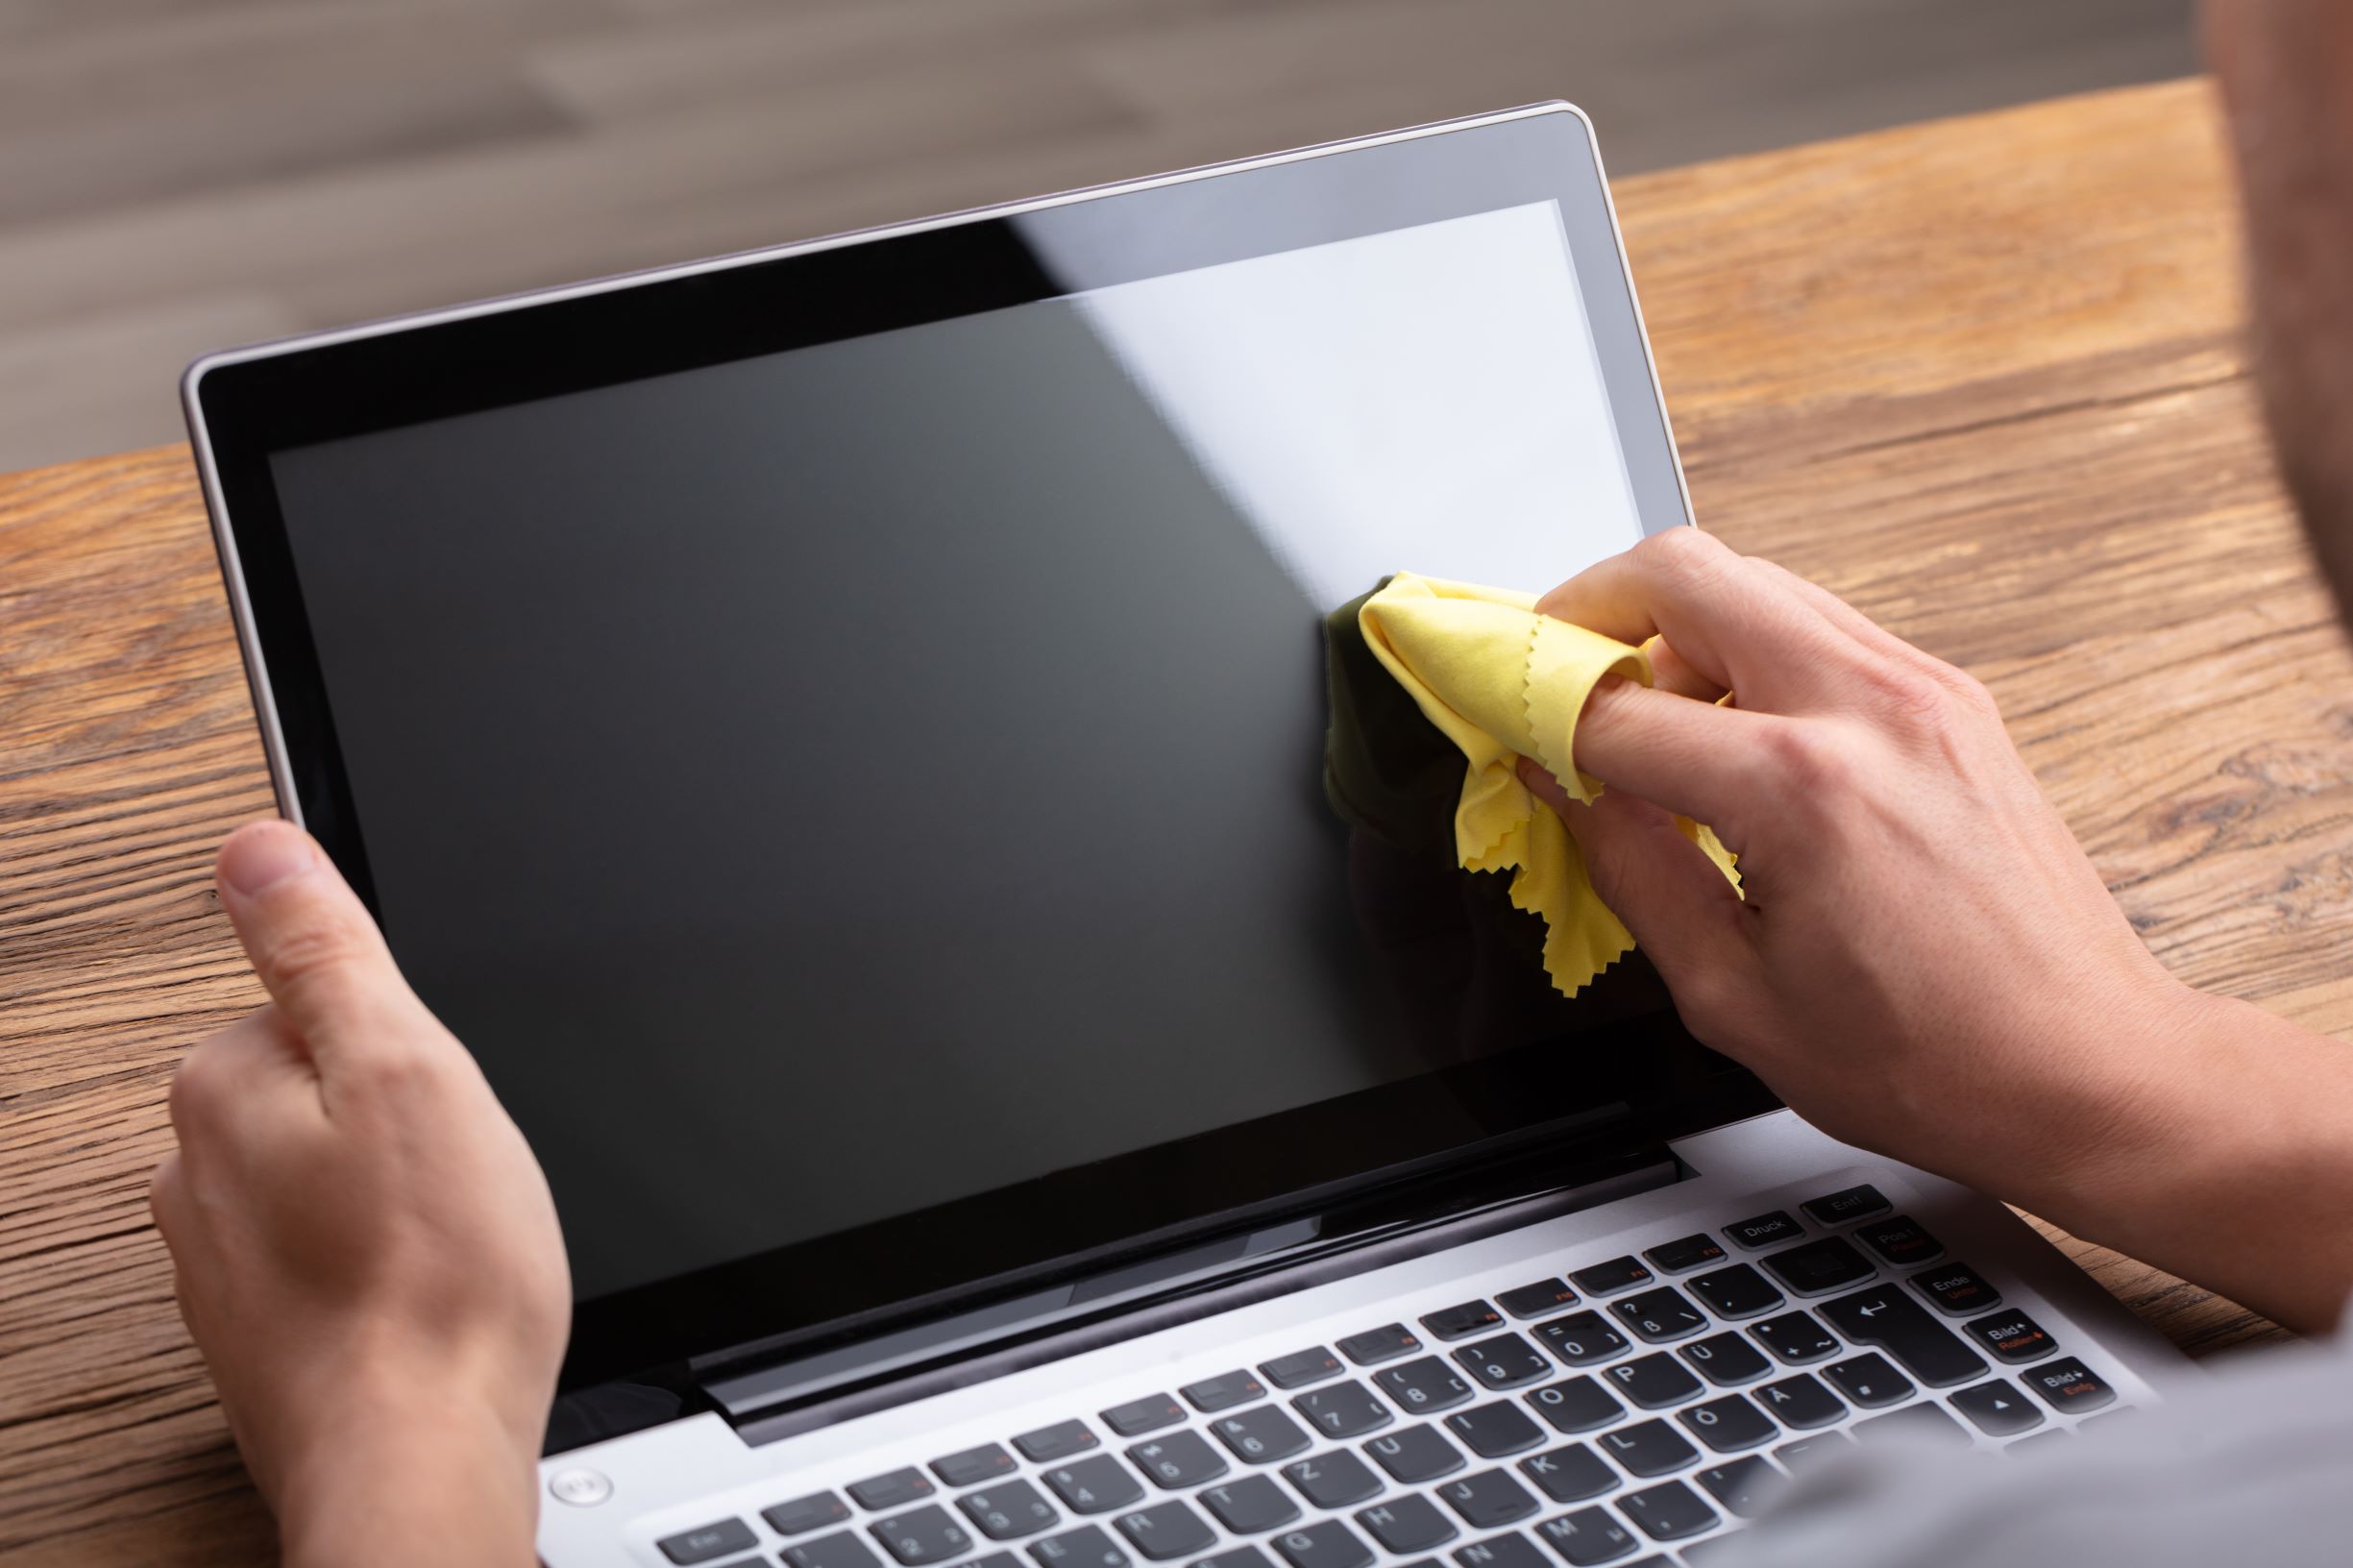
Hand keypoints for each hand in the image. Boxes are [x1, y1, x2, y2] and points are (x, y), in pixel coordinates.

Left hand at [150, 821, 568, 1566]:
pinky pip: (335, 1253)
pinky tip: (432, 1292)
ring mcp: (224, 1259)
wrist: (419, 1455)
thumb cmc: (433, 1280)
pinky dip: (384, 1262)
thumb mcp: (405, 1065)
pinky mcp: (263, 1327)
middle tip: (459, 1170)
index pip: (320, 1001)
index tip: (445, 1095)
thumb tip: (253, 846)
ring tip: (451, 1239)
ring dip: (396, 1195)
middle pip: (327, 1086)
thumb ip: (323, 947)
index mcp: (224, 1086)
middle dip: (403, 1116)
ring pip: (334, 1175)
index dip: (409, 1041)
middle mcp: (196, 1172)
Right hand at [1519, 529, 2352, 1330]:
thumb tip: (1563, 785)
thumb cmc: (1932, 1061)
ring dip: (1671, 628)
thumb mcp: (1729, 993)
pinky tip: (1725, 740)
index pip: (1614, 708)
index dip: (1533, 717)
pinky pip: (1815, 626)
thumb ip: (1629, 865)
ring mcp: (1923, 689)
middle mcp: (1869, 708)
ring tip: (1637, 720)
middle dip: (1588, 608)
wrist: (2089, 1069)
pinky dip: (1745, 653)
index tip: (1497, 727)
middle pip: (1684, 570)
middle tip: (1547, 674)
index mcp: (1802, 789)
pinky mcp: (1951, 697)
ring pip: (1753, 582)